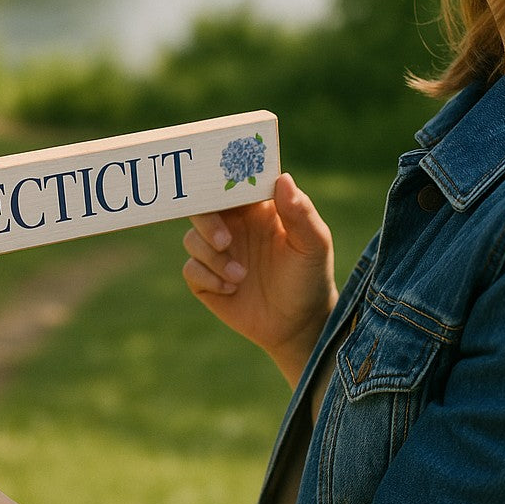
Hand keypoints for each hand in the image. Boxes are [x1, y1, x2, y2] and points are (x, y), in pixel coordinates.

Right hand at [182, 173, 337, 387]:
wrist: (297, 325)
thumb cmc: (309, 278)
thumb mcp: (313, 244)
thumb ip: (300, 211)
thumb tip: (282, 178)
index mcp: (255, 209)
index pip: (230, 184)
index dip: (221, 181)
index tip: (219, 187)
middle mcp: (232, 226)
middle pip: (200, 208)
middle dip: (207, 223)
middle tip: (225, 242)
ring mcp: (216, 252)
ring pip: (192, 239)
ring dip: (213, 257)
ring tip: (240, 276)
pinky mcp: (205, 279)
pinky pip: (191, 268)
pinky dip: (208, 278)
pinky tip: (232, 289)